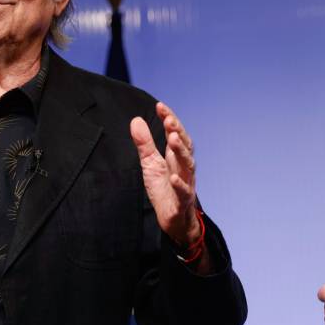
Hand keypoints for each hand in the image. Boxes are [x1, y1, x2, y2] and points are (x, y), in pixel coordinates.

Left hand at [130, 102, 200, 246]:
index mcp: (176, 156)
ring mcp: (186, 182)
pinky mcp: (183, 200)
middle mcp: (184, 166)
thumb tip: (136, 120)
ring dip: (181, 151)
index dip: (169, 120)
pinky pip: (184, 192)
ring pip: (187, 165)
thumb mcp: (150, 164)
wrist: (173, 218)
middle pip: (185, 145)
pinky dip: (180, 184)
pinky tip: (174, 177)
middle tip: (169, 120)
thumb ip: (144, 143)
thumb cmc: (164, 189)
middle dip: (178, 132)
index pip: (175, 133)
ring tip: (173, 139)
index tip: (160, 106)